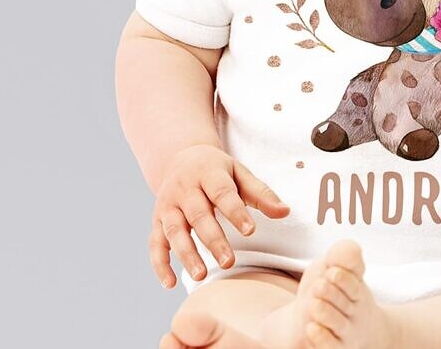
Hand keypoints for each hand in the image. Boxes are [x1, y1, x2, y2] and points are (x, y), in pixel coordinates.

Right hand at [149, 144, 290, 288]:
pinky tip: (169, 283)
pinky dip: (159, 263)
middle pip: (198, 214)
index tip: (250, 231)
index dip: (235, 211)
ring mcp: (168, 204)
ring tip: (201, 275)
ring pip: (173, 230)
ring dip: (186, 254)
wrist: (180, 156)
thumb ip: (261, 193)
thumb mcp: (240, 172)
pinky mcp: (156, 220)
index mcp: (208, 172)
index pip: (222, 193)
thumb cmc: (217, 169)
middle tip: (228, 262)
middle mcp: (185, 188)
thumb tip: (285, 211)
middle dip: (213, 239)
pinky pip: (154, 243)